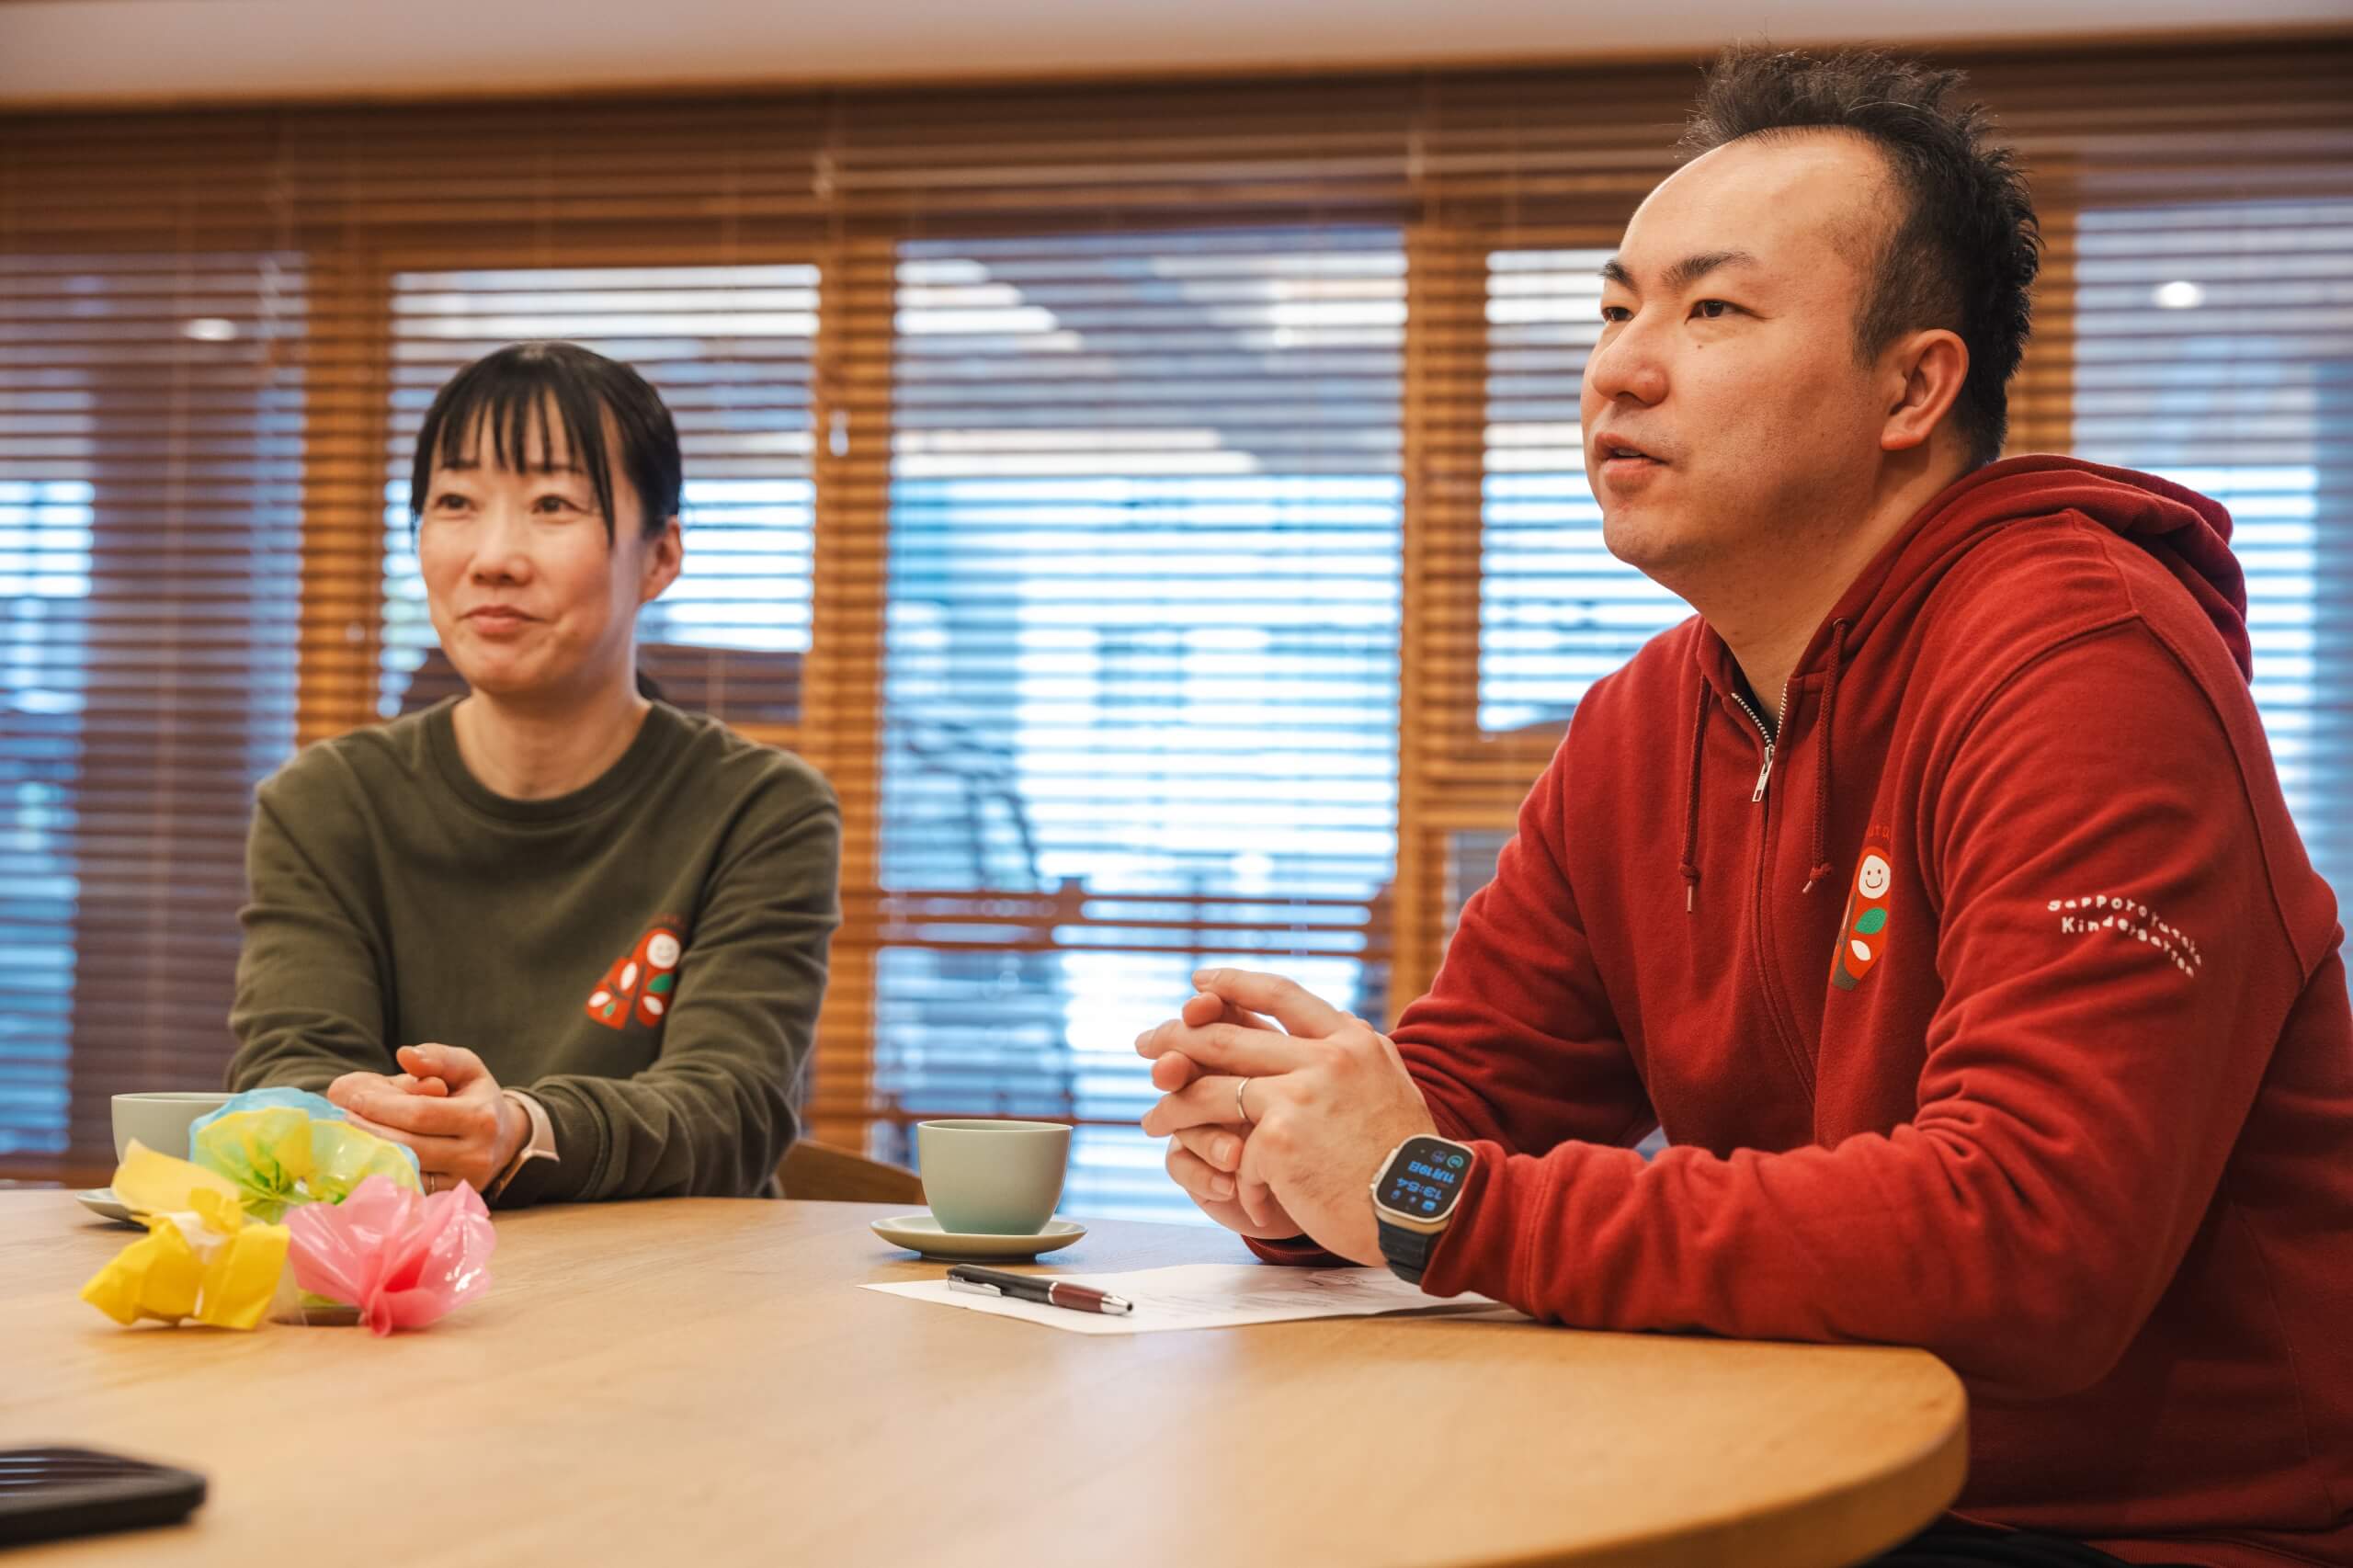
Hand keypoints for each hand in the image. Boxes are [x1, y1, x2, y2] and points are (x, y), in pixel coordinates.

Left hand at [327, 1044, 523, 1194]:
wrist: (504, 1139)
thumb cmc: (477, 1097)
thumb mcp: (467, 1068)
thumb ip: (438, 1057)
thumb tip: (406, 1055)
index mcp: (481, 1118)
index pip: (421, 1114)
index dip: (383, 1106)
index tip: (354, 1098)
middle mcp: (476, 1156)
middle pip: (409, 1146)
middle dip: (369, 1131)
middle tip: (340, 1119)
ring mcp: (462, 1184)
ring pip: (405, 1171)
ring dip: (369, 1154)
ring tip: (345, 1137)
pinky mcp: (447, 1200)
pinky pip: (407, 1190)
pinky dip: (381, 1174)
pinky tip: (362, 1159)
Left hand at [1138, 969, 1435, 1264]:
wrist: (1429, 1207)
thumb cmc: (1405, 1158)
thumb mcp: (1386, 1083)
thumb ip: (1345, 1057)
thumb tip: (1304, 1034)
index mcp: (1350, 1039)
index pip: (1280, 993)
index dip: (1233, 984)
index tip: (1199, 983)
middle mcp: (1324, 1057)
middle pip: (1227, 1037)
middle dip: (1176, 1040)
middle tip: (1147, 1046)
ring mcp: (1299, 1096)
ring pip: (1211, 1091)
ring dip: (1175, 1107)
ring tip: (1153, 1121)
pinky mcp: (1279, 1140)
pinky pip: (1235, 1152)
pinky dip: (1234, 1177)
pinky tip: (1241, 1195)